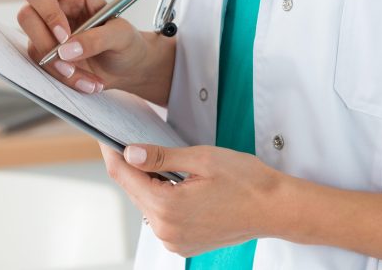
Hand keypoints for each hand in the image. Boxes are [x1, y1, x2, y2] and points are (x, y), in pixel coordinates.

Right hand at [17, 0, 175, 103]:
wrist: (128, 67)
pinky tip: (85, 83)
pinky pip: (43, 66)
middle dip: (46, 44)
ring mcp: (47, 30)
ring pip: (34, 46)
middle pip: (26, 17)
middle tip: (69, 63)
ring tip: (89, 79)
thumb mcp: (121, 36)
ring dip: (60, 68)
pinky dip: (64, 79)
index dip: (47, 13)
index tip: (64, 36)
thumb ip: (97, 39)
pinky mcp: (46, 52)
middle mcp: (54, 5)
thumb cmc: (127, 42)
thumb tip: (66, 49)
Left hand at [99, 143, 283, 256]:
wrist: (276, 208)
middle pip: (133, 191)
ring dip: (147, 183)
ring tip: (160, 164)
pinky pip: (160, 217)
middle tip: (132, 143)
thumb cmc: (247, 181)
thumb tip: (130, 154)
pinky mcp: (182, 244)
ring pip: (145, 204)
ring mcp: (174, 240)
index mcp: (168, 207)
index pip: (124, 176)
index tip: (105, 137)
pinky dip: (160, 198)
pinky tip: (173, 184)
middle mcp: (167, 229)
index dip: (112, 153)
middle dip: (130, 167)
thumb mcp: (201, 158)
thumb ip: (161, 157)